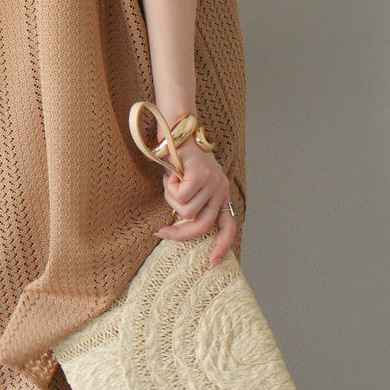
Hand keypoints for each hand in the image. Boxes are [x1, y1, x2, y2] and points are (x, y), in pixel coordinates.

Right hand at [154, 139, 237, 266]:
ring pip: (186, 211)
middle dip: (178, 233)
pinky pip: (180, 196)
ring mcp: (213, 181)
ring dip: (171, 199)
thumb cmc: (179, 157)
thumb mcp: (189, 183)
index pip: (229, 227)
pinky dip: (169, 188)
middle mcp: (221, 189)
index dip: (221, 247)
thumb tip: (179, 227)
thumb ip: (192, 202)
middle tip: (160, 232)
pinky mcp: (201, 174)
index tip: (211, 263)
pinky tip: (170, 173)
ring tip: (170, 181)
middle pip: (202, 226)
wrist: (178, 127)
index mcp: (221, 194)